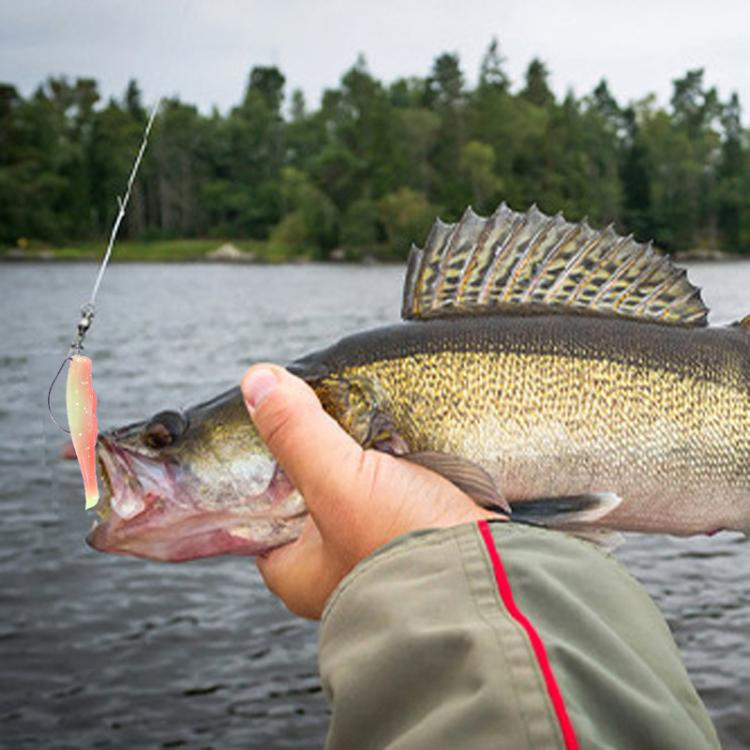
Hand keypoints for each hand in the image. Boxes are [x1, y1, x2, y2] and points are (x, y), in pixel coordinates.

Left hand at [241, 364, 499, 618]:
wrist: (497, 580)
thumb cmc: (405, 546)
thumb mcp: (340, 483)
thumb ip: (296, 433)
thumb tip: (257, 382)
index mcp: (299, 571)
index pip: (261, 515)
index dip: (265, 470)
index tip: (275, 429)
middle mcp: (335, 567)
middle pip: (312, 496)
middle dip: (322, 456)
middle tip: (329, 415)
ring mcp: (379, 553)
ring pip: (359, 492)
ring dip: (367, 459)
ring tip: (370, 420)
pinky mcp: (420, 537)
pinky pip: (398, 494)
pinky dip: (401, 468)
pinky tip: (408, 443)